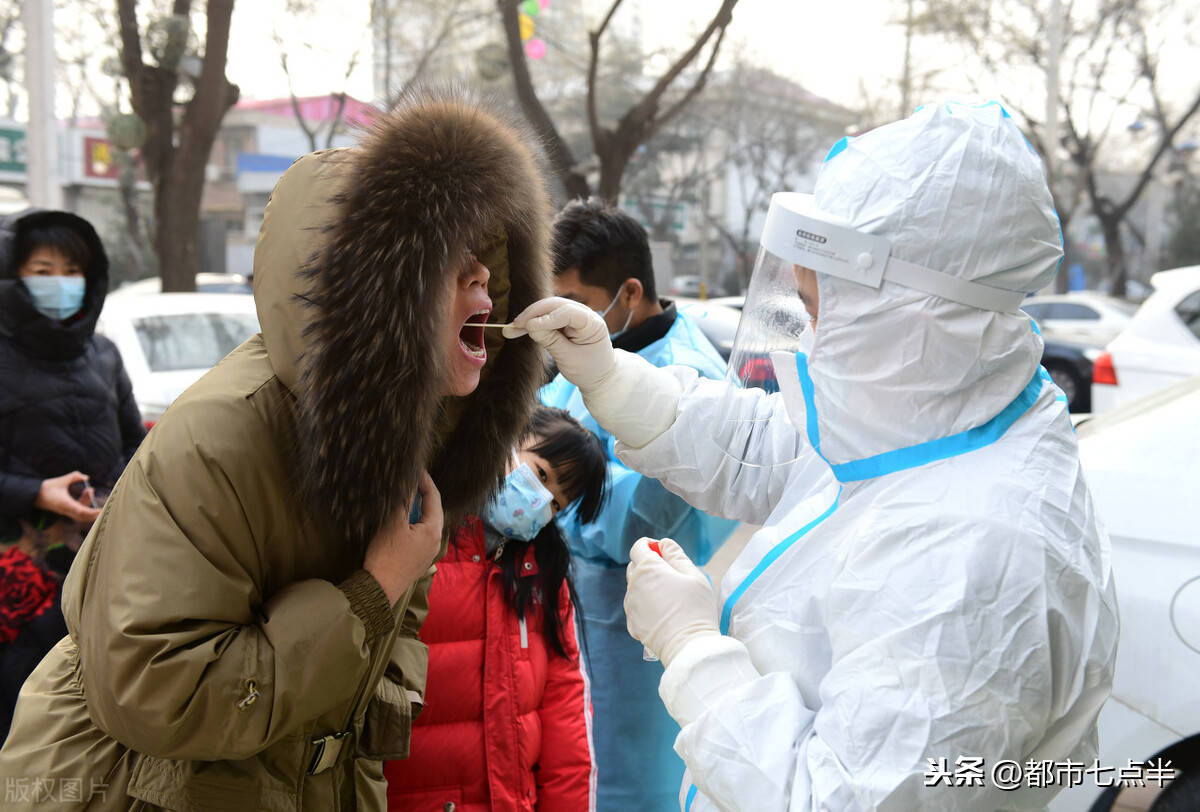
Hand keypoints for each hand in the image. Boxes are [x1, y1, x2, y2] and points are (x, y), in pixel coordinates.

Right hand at [35, 471, 100, 523]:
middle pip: (83, 515)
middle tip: (99, 499)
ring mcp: (66, 512)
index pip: (80, 511)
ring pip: (81, 513)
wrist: (34, 495)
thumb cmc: (47, 488)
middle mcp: (66, 510)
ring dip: (88, 503)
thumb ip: (74, 476)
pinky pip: (78, 511)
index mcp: (65, 504)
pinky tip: (86, 492)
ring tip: (90, 490)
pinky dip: (84, 503)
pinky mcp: (66, 510)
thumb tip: (86, 477)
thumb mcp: (60, 480)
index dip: (92, 512)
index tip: (100, 510)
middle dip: (93, 509)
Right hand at [364, 471, 443, 605]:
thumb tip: (409, 481)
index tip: (416, 469)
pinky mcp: (419, 558)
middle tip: (411, 480)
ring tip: (405, 495)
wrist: (379, 589)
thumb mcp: (393, 523)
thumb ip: (403, 501)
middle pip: (433, 509)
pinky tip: (402, 518)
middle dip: (422, 494)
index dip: (425, 481)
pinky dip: (413, 521)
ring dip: (417, 508)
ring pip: (426, 522)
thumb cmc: (386, 556)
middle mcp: (436, 540)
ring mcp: (429, 551)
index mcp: (433, 530)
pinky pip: (420, 533)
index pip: (434, 497)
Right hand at [504, 297, 614, 390]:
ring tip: (511, 329)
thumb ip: (552, 341)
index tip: (529, 327)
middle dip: (533, 314)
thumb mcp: (570, 359)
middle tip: (515, 325)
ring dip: (528, 318)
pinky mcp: (563, 321)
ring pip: (547, 309)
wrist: (598, 376)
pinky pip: (545, 318)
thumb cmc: (589, 369)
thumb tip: (531, 326)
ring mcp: (573, 315)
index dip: (547, 318)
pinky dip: (531, 324)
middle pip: (555, 305)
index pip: (568, 313)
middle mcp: (583, 313)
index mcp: (592, 323)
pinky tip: (516, 330)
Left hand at [625, 538, 719, 665]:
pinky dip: (646, 605)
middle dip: (648, 565)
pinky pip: (636, 607)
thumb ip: (676, 555)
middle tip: (670, 575)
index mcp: (647, 568)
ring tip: (669, 598)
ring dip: (647, 586)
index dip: (650, 545)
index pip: (638, 548)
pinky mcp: (632, 623)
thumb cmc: (695, 608)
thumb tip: (664, 544)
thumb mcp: (693, 575)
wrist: (689, 646)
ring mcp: (630, 605)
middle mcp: (633, 585)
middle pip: (635, 567)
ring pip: (635, 588)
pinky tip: (663, 613)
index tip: (661, 551)